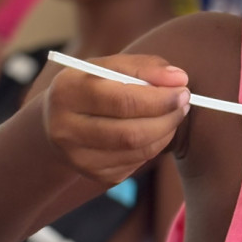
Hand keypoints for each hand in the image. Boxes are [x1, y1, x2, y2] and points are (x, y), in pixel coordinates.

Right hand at [42, 53, 189, 186]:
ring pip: (137, 150)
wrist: (58, 121)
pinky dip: (154, 145)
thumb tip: (180, 79)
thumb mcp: (108, 66)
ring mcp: (79, 158)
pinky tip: (154, 131)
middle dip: (166, 118)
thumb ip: (144, 67)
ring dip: (165, 132)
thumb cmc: (90, 86)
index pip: (121, 100)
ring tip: (173, 115)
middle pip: (130, 133)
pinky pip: (137, 162)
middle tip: (184, 104)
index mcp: (67, 92)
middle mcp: (65, 130)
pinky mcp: (96, 175)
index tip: (183, 89)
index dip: (158, 98)